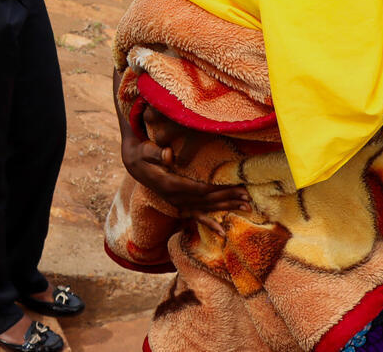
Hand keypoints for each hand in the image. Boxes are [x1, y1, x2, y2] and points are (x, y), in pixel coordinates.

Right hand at [120, 105, 248, 234]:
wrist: (134, 163)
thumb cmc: (142, 154)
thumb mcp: (145, 150)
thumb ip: (156, 152)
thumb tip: (167, 154)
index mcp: (171, 185)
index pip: (202, 189)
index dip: (220, 189)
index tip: (237, 187)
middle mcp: (176, 198)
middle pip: (208, 200)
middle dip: (229, 198)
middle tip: (248, 198)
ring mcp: (178, 203)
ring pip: (206, 207)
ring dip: (226, 207)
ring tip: (246, 207)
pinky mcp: (179, 204)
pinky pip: (196, 216)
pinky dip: (210, 223)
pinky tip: (222, 232)